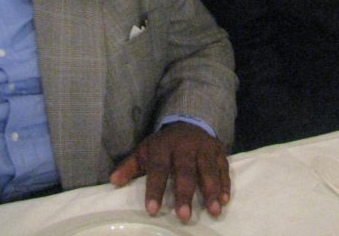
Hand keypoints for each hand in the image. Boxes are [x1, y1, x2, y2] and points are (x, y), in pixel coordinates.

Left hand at [109, 121, 230, 222]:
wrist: (188, 121)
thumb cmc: (164, 145)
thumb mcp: (145, 151)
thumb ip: (130, 166)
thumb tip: (113, 182)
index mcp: (163, 146)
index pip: (158, 168)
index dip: (154, 189)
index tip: (152, 210)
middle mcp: (185, 146)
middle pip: (185, 171)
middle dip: (185, 194)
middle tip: (184, 216)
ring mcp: (204, 148)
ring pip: (208, 169)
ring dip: (212, 190)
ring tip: (214, 211)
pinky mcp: (219, 151)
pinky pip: (223, 168)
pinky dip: (225, 184)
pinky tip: (224, 201)